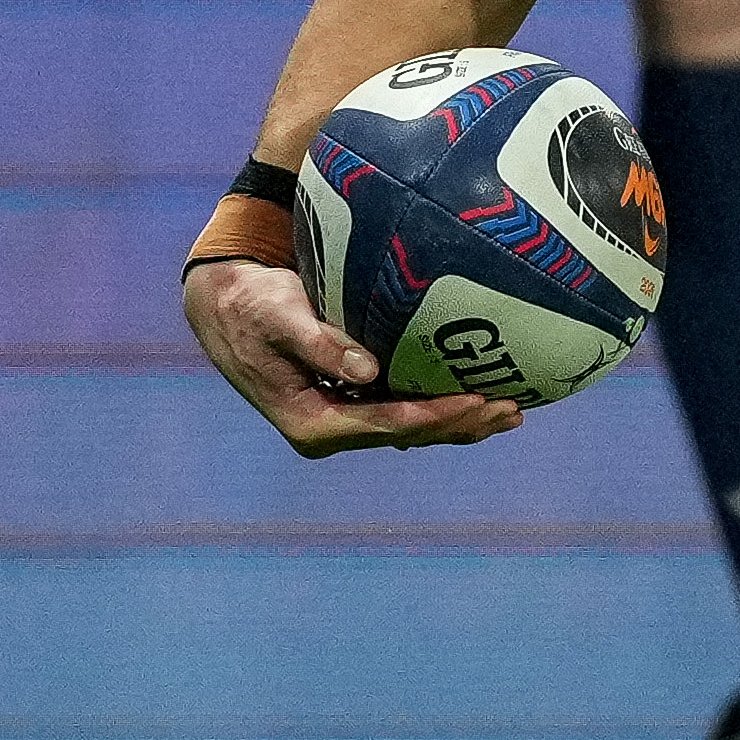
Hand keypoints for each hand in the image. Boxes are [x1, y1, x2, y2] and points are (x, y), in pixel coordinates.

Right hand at [183, 257, 519, 454]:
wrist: (228, 306)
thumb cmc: (252, 305)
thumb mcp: (279, 318)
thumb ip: (320, 345)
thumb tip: (368, 372)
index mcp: (310, 422)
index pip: (385, 423)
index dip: (433, 415)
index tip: (474, 399)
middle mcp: (329, 430)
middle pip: (406, 434)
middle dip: (459, 424)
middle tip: (509, 409)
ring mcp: (343, 420)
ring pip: (411, 429)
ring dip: (460, 423)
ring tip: (510, 411)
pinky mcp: (353, 404)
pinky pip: (405, 411)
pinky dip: (442, 407)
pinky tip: (480, 398)